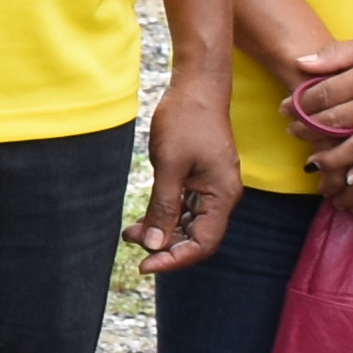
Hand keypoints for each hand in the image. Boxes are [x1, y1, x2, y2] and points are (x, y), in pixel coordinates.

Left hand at [131, 64, 239, 272]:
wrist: (196, 86)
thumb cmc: (186, 120)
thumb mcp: (170, 165)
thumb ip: (164, 207)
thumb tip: (154, 244)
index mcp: (223, 196)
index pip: (203, 244)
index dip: (175, 259)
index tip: (145, 265)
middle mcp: (222, 197)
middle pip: (197, 238)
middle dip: (165, 247)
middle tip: (133, 248)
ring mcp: (212, 189)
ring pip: (188, 225)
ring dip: (161, 232)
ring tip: (130, 234)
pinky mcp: (200, 181)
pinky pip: (184, 209)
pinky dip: (164, 216)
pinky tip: (140, 221)